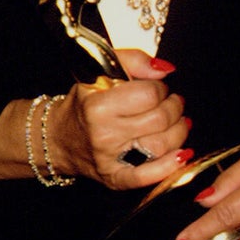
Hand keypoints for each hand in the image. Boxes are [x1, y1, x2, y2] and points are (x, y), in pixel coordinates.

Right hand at [47, 49, 192, 189]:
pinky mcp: (114, 178)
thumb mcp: (100, 71)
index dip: (161, 88)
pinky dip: (168, 166)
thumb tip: (164, 69)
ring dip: (179, 132)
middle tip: (173, 102)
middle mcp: (103, 133)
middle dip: (174, 107)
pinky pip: (146, 177)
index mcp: (98, 104)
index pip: (149, 94)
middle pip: (159, 119)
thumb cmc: (82, 103)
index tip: (158, 88)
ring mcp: (109, 158)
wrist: (58, 138)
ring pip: (160, 145)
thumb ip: (133, 60)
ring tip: (178, 122)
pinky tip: (181, 155)